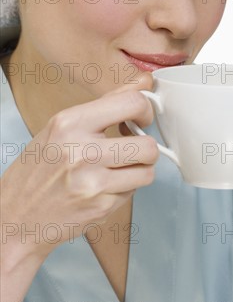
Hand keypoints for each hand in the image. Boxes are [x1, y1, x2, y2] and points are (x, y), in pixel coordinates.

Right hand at [1, 73, 157, 262]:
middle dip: (146, 148)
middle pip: (148, 145)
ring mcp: (93, 182)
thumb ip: (103, 106)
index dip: (145, 111)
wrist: (15, 217)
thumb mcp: (60, 128)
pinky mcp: (100, 207)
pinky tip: (104, 187)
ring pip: (147, 172)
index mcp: (71, 123)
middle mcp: (83, 151)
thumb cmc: (37, 170)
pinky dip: (125, 190)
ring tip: (119, 169)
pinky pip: (133, 192)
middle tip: (133, 150)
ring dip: (139, 171)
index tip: (140, 119)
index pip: (131, 103)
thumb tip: (142, 84)